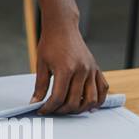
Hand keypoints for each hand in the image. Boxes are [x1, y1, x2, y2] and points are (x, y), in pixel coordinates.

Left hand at [31, 0, 109, 114]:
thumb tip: (35, 102)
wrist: (62, 27)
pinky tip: (88, 105)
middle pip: (75, 101)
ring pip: (92, 99)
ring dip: (81, 109)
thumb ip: (40, 85)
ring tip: (69, 109)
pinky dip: (98, 100)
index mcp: (65, 69)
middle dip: (62, 110)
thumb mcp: (41, 64)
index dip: (49, 108)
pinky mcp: (97, 69)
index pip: (58, 97)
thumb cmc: (50, 43)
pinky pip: (103, 89)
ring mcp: (91, 70)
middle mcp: (81, 71)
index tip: (42, 110)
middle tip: (54, 110)